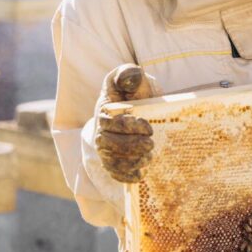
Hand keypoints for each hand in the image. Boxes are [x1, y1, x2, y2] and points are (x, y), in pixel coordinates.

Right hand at [95, 64, 160, 182]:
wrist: (142, 108)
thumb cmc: (137, 92)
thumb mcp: (135, 80)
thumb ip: (130, 74)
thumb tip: (130, 77)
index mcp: (104, 111)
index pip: (110, 122)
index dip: (128, 127)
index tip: (148, 127)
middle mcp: (100, 130)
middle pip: (109, 144)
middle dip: (131, 146)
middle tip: (151, 144)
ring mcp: (105, 148)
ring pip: (111, 160)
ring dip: (130, 162)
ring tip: (149, 157)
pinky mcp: (112, 162)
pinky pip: (114, 173)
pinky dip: (126, 176)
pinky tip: (141, 174)